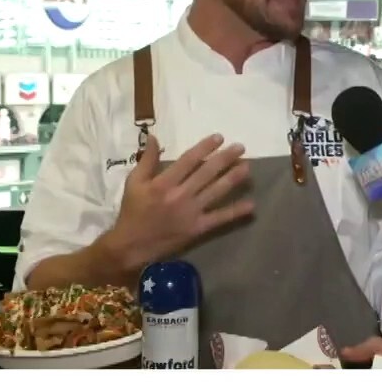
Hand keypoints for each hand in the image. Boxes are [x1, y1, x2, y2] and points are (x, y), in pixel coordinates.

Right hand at [105, 133, 252, 268]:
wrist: (131, 245)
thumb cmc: (132, 211)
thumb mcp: (134, 182)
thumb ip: (146, 159)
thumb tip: (153, 136)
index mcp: (164, 183)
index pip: (189, 160)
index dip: (205, 147)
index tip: (219, 138)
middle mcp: (180, 195)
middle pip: (207, 173)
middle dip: (225, 158)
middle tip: (240, 148)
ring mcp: (190, 212)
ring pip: (216, 192)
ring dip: (233, 179)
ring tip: (247, 168)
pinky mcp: (197, 228)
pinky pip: (219, 218)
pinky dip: (235, 212)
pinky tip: (250, 205)